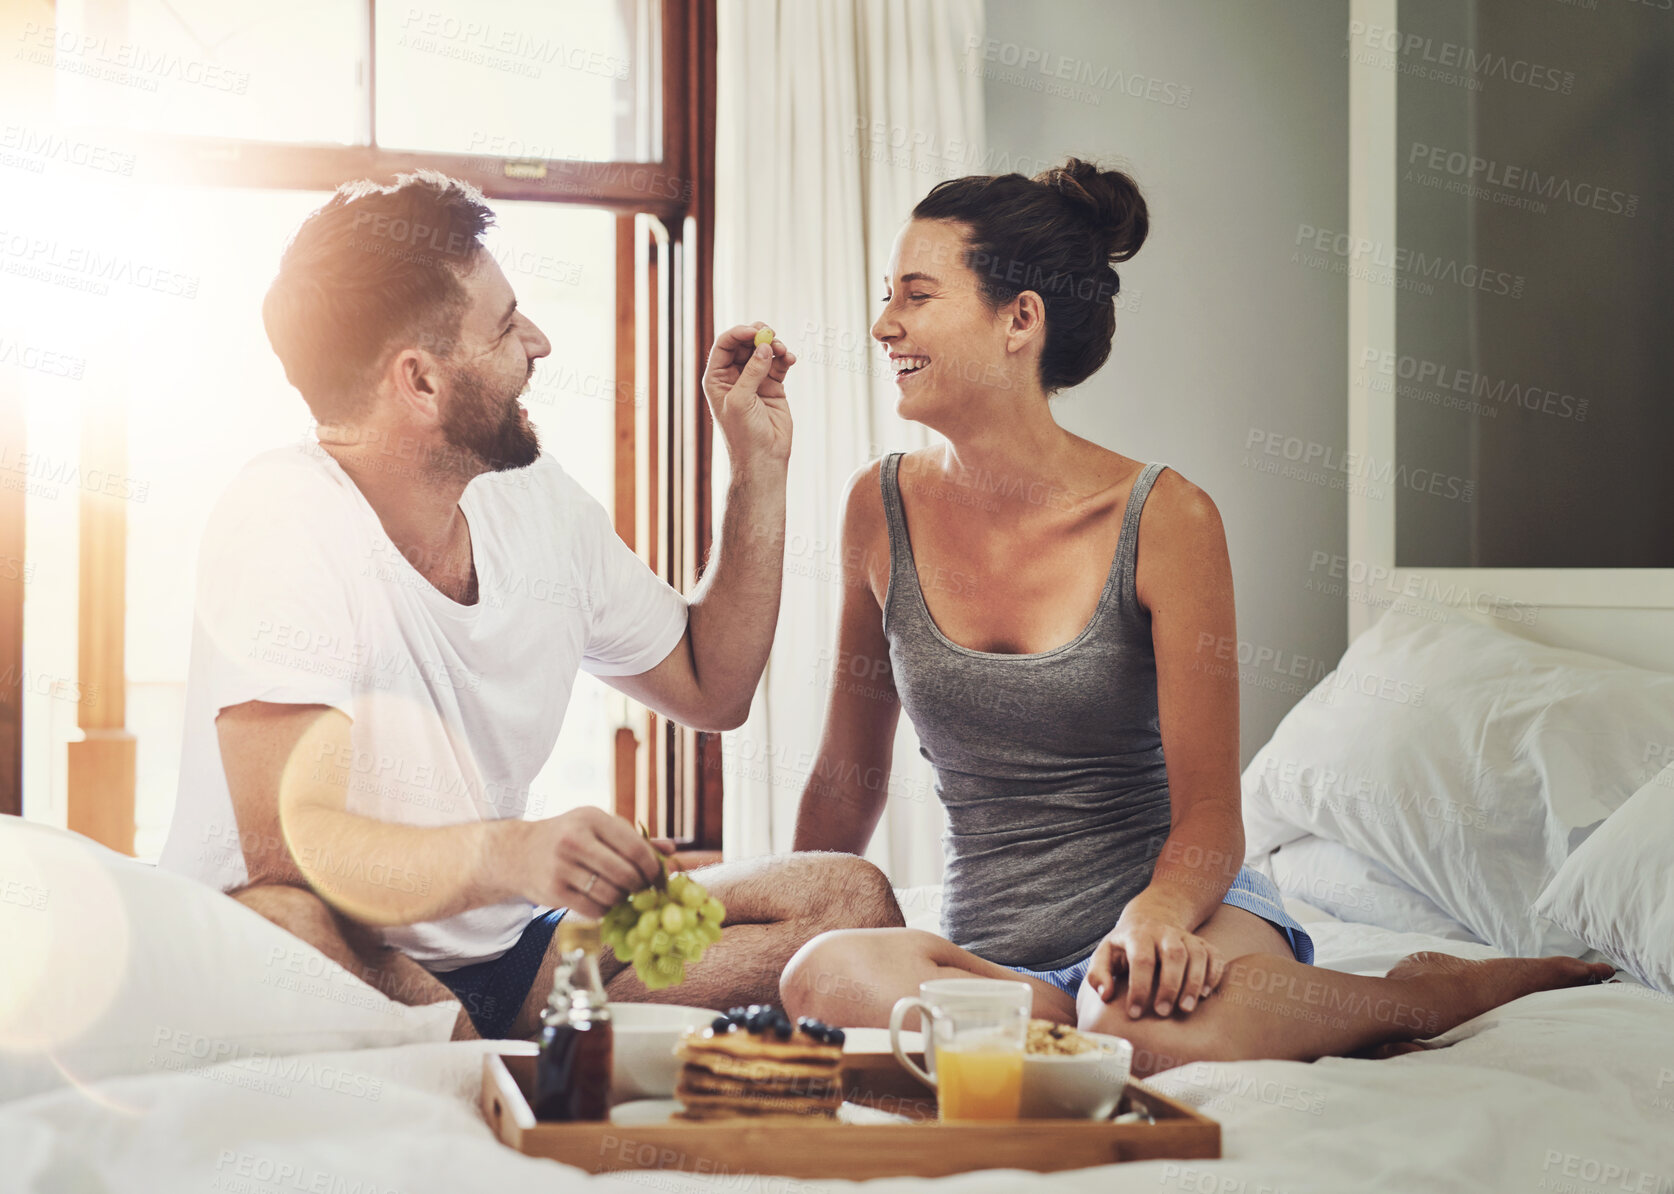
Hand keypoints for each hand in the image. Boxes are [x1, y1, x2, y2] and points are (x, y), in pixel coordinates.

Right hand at [511, 808, 664, 919]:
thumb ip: (634, 838)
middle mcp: (575, 840)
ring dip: (622, 900)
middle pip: (626, 874)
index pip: (636, 847)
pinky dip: (604, 910)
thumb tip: (672, 850)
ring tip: (621, 895)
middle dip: (640, 887)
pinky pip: (593, 909)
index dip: (653, 867)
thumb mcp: (597, 827)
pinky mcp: (554, 891)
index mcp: (592, 818)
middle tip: (643, 891)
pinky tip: (603, 902)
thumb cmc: (567, 837)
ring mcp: (562, 866)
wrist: (517, 852)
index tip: (657, 877)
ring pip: (611, 894)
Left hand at [701, 322, 794, 469]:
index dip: (738, 333)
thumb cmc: (743, 434)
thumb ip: (751, 372)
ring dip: (774, 346)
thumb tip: (763, 346)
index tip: (754, 331)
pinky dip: (785, 358)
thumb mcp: (741, 401)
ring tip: (783, 351)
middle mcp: (734, 376)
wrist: (763, 459)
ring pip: (763, 351)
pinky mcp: (773, 386)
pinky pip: (779, 364)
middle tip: (771, 334)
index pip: (724, 345)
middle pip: (745, 344)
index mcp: (717, 378)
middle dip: (758, 336)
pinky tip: (790, 360)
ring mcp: (754, 380)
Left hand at [1085, 911, 1227, 1019]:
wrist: (1149, 919)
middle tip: (1163, 1012)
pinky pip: (1214, 955)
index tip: (1135, 1012)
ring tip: (1185, 1009)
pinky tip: (1206, 994)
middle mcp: (1164, 932)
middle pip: (1173, 955)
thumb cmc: (1124, 946)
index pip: (1141, 959)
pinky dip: (1213, 974)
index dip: (1139, 987)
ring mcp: (1186, 936)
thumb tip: (1105, 995)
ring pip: (1196, 955)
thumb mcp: (1105, 954)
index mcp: (1138, 935)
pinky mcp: (1202, 943)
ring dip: (1193, 982)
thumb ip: (1098, 974)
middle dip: (1169, 985)